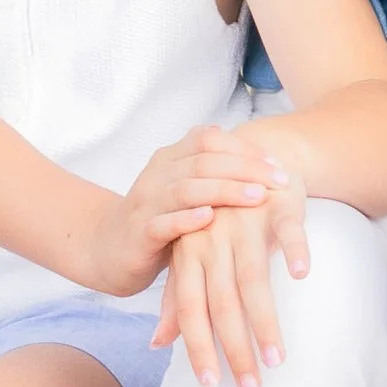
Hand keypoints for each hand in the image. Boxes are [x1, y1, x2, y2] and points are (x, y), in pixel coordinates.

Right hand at [90, 125, 293, 300]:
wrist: (107, 249)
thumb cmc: (160, 219)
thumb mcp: (186, 191)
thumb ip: (214, 175)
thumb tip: (267, 167)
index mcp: (171, 158)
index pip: (209, 138)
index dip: (244, 147)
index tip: (278, 163)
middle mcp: (158, 174)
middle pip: (204, 160)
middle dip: (246, 168)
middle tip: (280, 180)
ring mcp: (146, 202)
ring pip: (186, 188)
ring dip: (224, 190)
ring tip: (256, 196)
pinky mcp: (138, 234)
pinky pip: (162, 223)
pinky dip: (186, 219)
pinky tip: (209, 218)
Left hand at [150, 165, 311, 386]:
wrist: (247, 156)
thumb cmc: (218, 216)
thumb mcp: (191, 254)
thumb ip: (177, 297)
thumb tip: (157, 343)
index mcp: (189, 256)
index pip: (190, 310)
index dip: (197, 348)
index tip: (210, 384)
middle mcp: (214, 241)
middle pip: (221, 303)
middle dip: (234, 348)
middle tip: (250, 386)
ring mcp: (244, 222)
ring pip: (253, 278)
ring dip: (264, 321)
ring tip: (276, 358)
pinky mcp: (278, 204)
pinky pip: (287, 229)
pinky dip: (295, 250)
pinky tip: (302, 275)